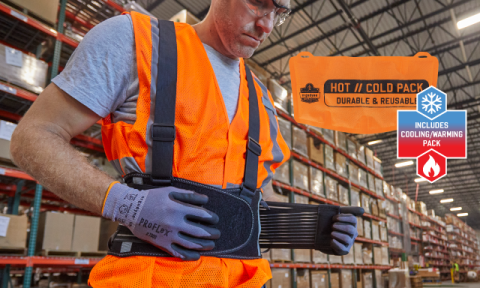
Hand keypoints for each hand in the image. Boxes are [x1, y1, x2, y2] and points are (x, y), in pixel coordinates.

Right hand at [102, 183, 219, 260]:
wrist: (131, 210)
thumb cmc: (152, 198)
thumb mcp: (170, 191)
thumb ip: (188, 195)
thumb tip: (204, 200)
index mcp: (178, 209)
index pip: (202, 215)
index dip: (212, 217)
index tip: (215, 219)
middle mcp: (175, 223)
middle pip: (200, 232)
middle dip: (212, 234)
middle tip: (217, 233)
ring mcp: (169, 235)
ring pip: (192, 244)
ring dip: (204, 245)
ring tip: (211, 245)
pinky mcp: (162, 244)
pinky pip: (178, 253)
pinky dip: (189, 255)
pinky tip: (196, 255)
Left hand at [331, 206, 363, 254]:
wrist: (319, 232)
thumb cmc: (329, 221)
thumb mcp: (338, 213)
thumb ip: (349, 210)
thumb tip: (363, 210)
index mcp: (352, 224)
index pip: (353, 219)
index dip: (342, 218)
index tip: (333, 218)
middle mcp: (353, 234)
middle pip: (350, 229)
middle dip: (339, 227)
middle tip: (331, 226)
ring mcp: (349, 243)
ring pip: (346, 239)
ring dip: (337, 235)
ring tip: (331, 233)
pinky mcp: (343, 251)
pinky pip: (342, 248)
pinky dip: (336, 244)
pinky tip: (331, 240)